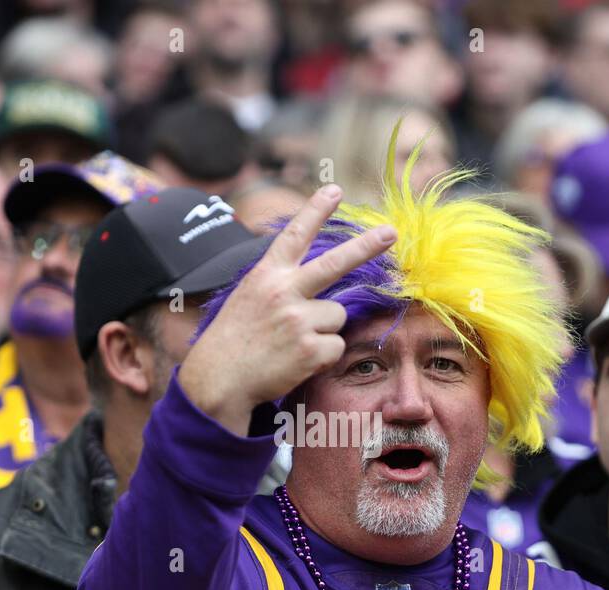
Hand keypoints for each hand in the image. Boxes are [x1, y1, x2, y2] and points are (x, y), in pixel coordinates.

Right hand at [177, 184, 396, 434]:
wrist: (219, 380)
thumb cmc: (234, 340)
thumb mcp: (248, 297)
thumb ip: (280, 283)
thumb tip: (321, 280)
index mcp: (266, 275)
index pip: (295, 235)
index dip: (315, 210)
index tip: (335, 190)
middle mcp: (283, 292)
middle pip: (334, 263)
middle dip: (365, 246)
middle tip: (389, 232)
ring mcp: (298, 320)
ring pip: (338, 315)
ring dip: (325, 330)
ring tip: (294, 343)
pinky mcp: (310, 349)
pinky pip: (336, 347)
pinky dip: (323, 357)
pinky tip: (298, 361)